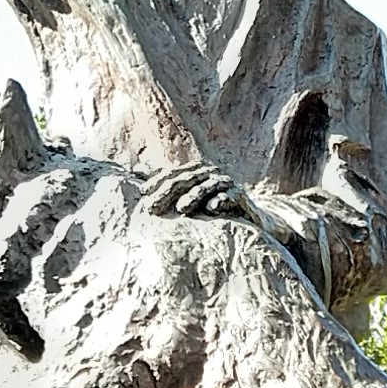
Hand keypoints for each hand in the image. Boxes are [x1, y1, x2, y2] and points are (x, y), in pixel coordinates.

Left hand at [141, 162, 259, 222]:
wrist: (249, 218)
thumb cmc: (213, 207)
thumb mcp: (187, 197)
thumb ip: (165, 184)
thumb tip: (137, 170)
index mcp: (196, 172)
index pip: (174, 173)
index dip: (158, 180)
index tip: (143, 192)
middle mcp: (210, 173)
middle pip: (187, 179)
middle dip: (169, 192)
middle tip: (154, 207)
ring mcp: (226, 183)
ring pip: (207, 186)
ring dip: (194, 196)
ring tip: (181, 208)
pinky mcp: (241, 196)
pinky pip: (230, 196)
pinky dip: (221, 200)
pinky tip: (211, 209)